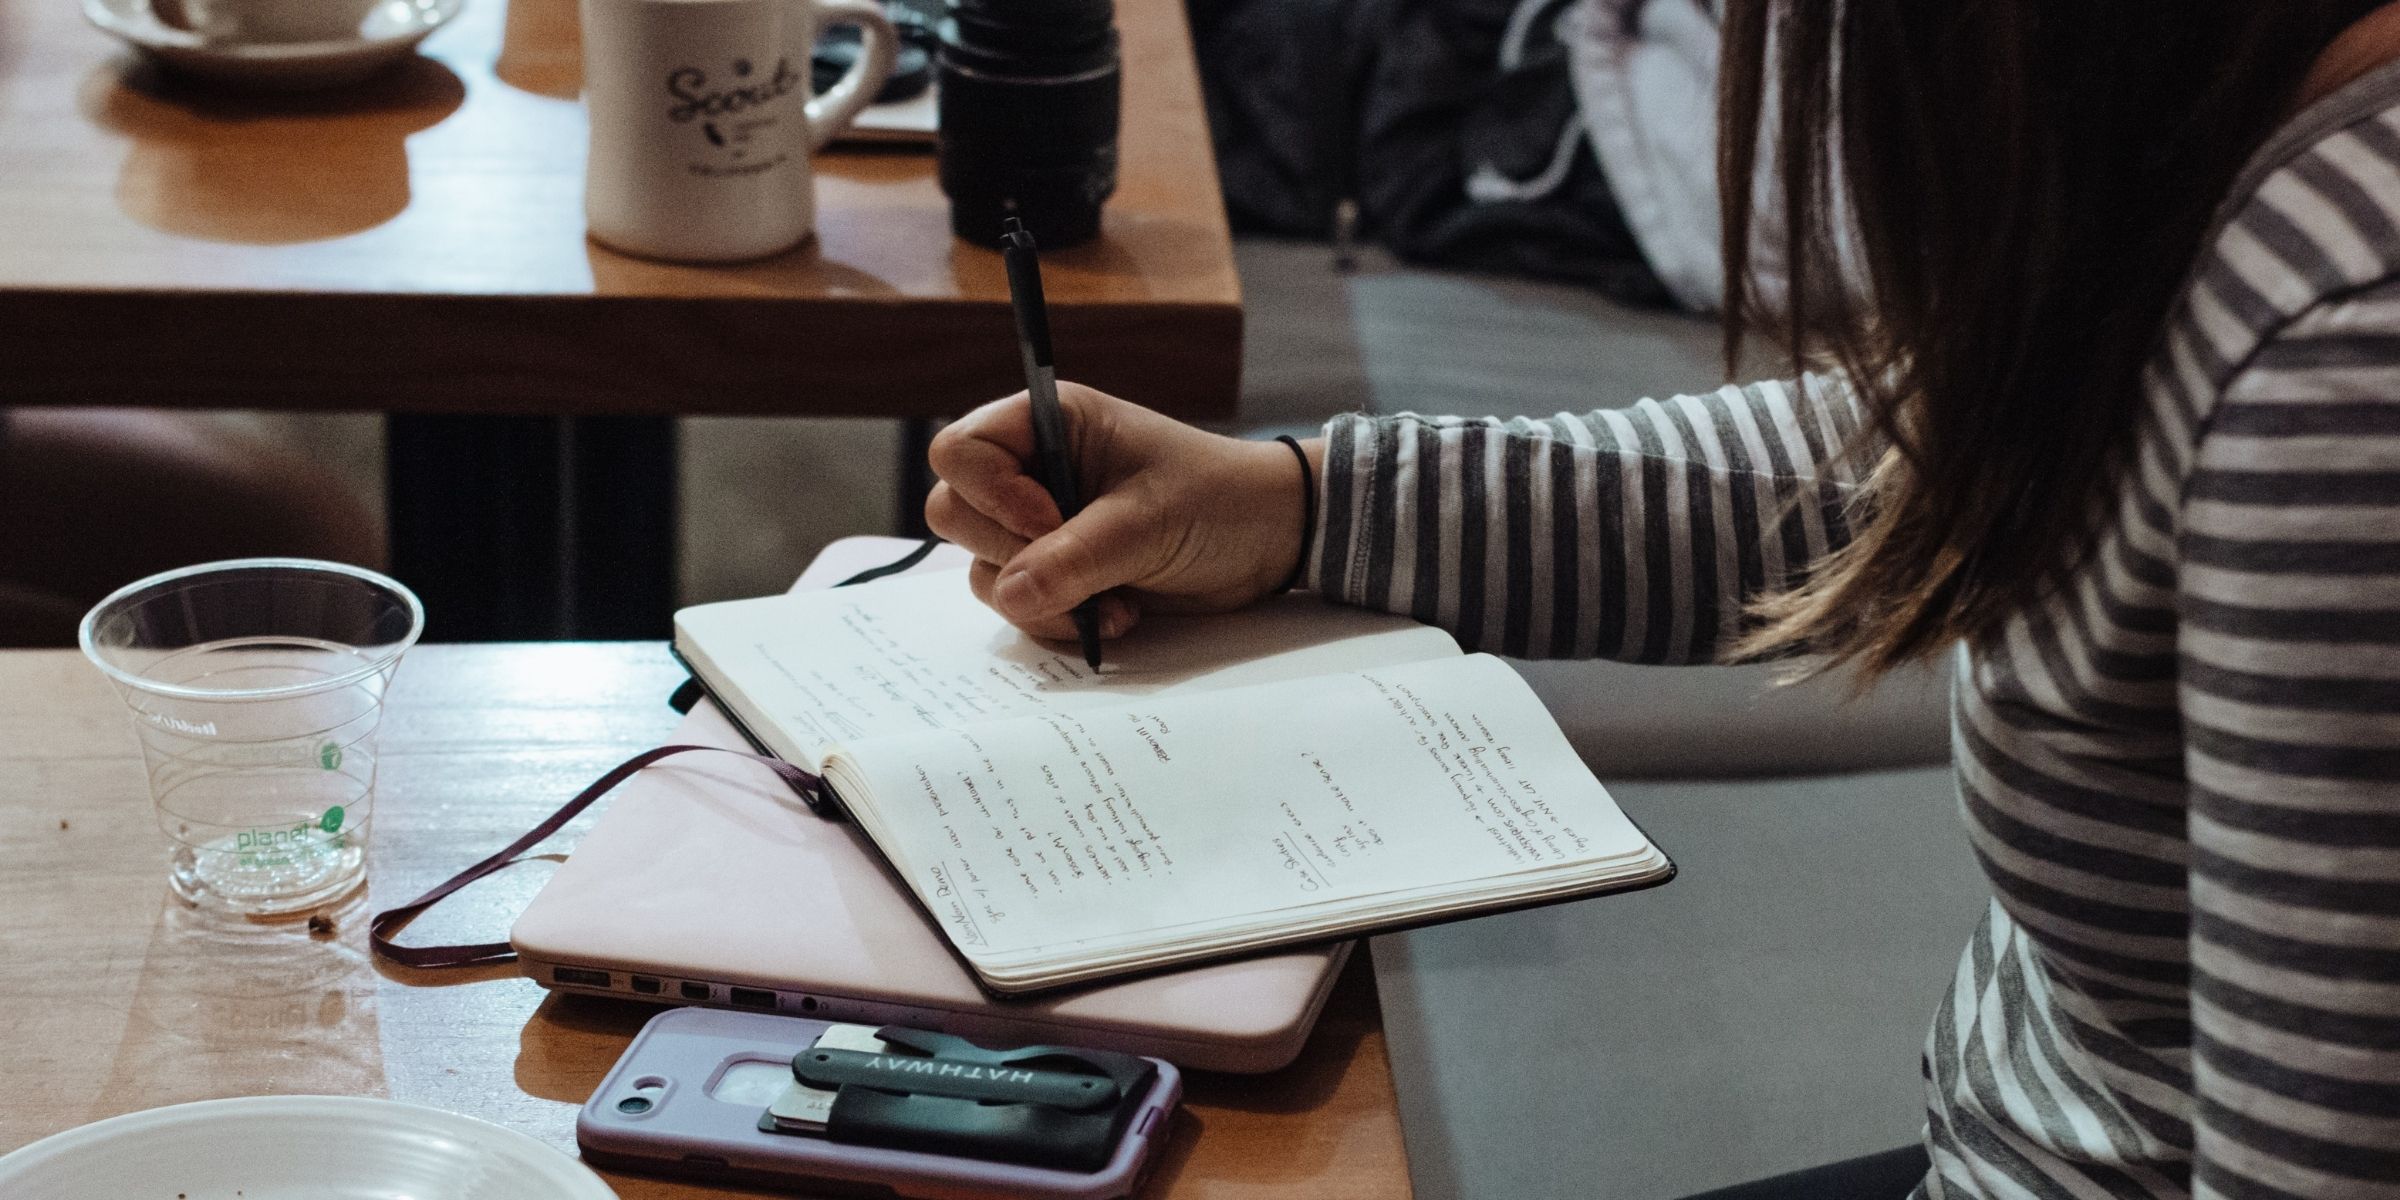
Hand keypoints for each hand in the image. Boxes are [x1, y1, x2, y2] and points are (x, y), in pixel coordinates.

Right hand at [925, 382, 1316, 640]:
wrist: (1267, 541)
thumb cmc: (1216, 501)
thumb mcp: (1146, 523)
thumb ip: (1075, 557)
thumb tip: (1010, 593)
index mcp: (1048, 423)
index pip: (960, 452)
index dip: (991, 494)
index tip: (1049, 521)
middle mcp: (1031, 470)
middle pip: (955, 513)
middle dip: (1013, 554)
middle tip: (1077, 566)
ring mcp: (1038, 524)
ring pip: (983, 568)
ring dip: (1042, 599)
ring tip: (1115, 602)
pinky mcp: (1056, 572)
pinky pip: (1018, 605)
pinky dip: (1059, 620)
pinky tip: (1118, 615)